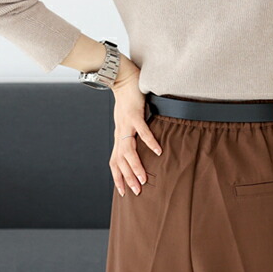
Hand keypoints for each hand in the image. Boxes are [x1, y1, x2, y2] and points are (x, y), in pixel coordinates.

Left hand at [108, 55, 161, 196]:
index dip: (117, 177)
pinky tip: (158, 151)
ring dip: (135, 165)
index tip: (123, 193)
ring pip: (128, 150)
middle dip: (127, 177)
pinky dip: (149, 142)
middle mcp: (120, 132)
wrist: (122, 78)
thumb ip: (131, 133)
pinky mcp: (134, 114)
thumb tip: (139, 146)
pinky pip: (142, 131)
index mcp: (119, 135)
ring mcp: (126, 124)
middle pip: (120, 160)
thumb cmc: (127, 100)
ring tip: (144, 178)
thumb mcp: (127, 120)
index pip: (114, 161)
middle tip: (136, 191)